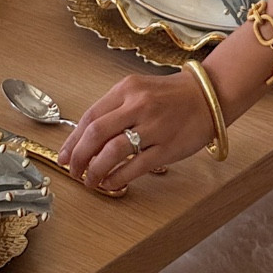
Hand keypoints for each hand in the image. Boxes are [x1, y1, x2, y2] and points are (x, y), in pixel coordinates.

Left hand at [58, 70, 215, 189]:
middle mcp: (138, 105)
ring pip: (113, 151)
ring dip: (95, 170)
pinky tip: (111, 183)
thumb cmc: (172, 96)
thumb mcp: (139, 91)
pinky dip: (117, 178)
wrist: (209, 95)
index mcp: (127, 89)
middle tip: (73, 172)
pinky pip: (135, 166)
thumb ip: (115, 109)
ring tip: (90, 181)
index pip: (90, 116)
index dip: (72, 140)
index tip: (64, 156)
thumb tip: (87, 138)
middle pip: (96, 133)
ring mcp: (153, 126)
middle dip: (79, 157)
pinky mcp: (167, 147)